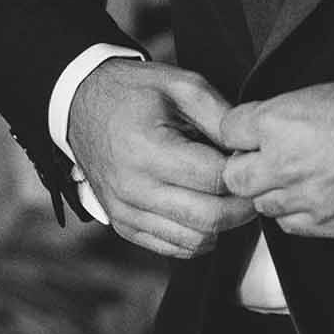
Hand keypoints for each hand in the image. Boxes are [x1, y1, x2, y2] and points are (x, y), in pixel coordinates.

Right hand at [67, 59, 257, 258]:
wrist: (79, 105)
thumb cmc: (132, 92)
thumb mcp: (180, 85)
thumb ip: (220, 115)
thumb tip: (250, 146)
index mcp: (148, 149)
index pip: (215, 179)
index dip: (245, 173)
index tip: (254, 161)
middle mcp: (134, 188)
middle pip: (209, 217)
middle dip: (243, 206)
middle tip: (253, 186)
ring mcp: (125, 211)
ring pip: (194, 240)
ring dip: (223, 225)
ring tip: (229, 197)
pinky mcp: (123, 225)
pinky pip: (173, 248)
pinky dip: (198, 237)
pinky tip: (204, 211)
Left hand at [219, 74, 333, 240]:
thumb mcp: (326, 91)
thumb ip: (286, 115)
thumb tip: (265, 130)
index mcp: (281, 120)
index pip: (228, 130)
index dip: (240, 130)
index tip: (248, 133)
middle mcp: (285, 163)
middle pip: (235, 177)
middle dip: (246, 168)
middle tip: (267, 160)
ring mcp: (307, 198)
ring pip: (263, 205)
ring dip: (275, 191)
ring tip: (302, 176)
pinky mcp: (330, 224)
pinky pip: (292, 226)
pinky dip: (299, 212)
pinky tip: (320, 195)